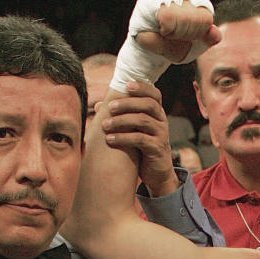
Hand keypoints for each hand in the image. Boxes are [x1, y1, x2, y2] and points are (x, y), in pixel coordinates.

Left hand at [98, 81, 177, 195]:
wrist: (157, 173)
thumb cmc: (142, 148)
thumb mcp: (132, 129)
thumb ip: (118, 116)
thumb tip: (98, 105)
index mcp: (157, 113)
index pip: (154, 94)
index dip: (142, 87)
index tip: (126, 85)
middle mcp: (161, 121)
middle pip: (148, 104)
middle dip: (127, 103)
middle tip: (109, 107)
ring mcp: (161, 134)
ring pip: (143, 120)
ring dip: (121, 121)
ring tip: (104, 125)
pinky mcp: (157, 149)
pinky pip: (140, 139)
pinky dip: (123, 138)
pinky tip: (109, 139)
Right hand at [111, 0, 220, 92]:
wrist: (148, 54)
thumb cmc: (174, 46)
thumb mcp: (196, 45)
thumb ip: (209, 38)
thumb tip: (215, 31)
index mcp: (196, 2)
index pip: (206, 19)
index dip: (197, 34)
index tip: (186, 37)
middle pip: (196, 18)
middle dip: (185, 35)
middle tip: (173, 37)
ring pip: (182, 17)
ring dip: (175, 33)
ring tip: (165, 33)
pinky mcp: (151, 0)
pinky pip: (167, 17)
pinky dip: (165, 31)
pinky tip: (159, 30)